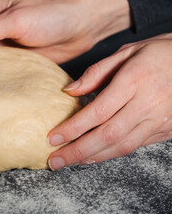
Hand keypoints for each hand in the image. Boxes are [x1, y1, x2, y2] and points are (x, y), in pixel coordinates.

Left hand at [47, 33, 171, 169]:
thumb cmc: (158, 53)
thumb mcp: (127, 52)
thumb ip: (97, 71)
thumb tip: (69, 90)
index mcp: (134, 80)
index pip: (98, 111)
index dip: (73, 128)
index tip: (52, 138)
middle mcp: (148, 103)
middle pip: (107, 135)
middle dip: (78, 150)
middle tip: (56, 160)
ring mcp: (159, 119)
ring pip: (122, 145)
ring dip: (93, 157)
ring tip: (70, 161)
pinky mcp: (166, 129)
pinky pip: (135, 146)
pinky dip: (111, 153)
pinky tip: (95, 155)